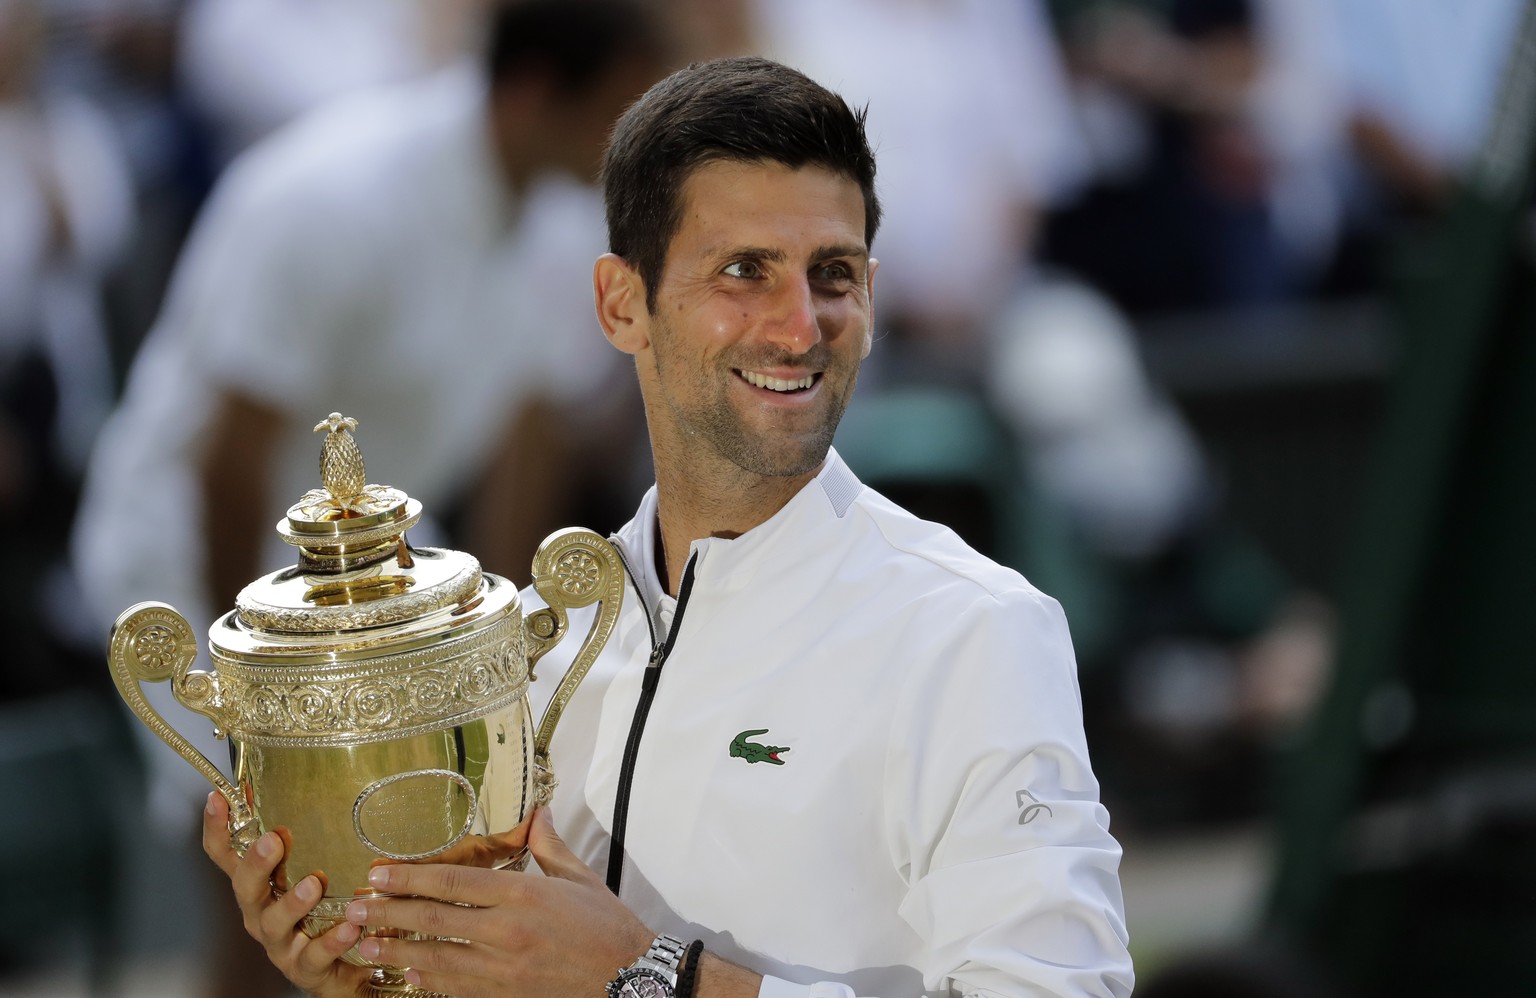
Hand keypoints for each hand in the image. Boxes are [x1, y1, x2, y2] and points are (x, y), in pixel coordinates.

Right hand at [201, 791, 371, 997]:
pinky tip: (349, 926)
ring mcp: (280, 943)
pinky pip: (313, 955)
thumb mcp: (316, 872)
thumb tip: (322, 789)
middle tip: (273, 840)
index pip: (227, 856)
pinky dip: (330, 941)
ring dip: (292, 903)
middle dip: (256, 864)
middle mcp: (261, 914)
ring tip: (314, 884)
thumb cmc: (324, 914)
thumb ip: (312, 842)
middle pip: (245, 889)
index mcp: (260, 887)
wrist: (345, 971)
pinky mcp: (304, 968)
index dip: (217, 829)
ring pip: (275, 924)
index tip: (216, 798)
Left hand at [344, 808, 653, 996]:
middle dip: (388, 914)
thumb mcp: (579, 878)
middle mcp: (506, 932)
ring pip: (436, 959)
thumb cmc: (606, 926)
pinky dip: (428, 981)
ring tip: (365, 946)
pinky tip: (407, 976)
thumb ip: (549, 845)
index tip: (378, 874)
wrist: (628, 978)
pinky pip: (457, 988)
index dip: (410, 879)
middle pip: (433, 921)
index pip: (452, 883)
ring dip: (397, 952)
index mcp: (522, 896)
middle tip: (354, 910)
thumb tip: (537, 812)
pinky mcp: (506, 995)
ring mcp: (503, 970)